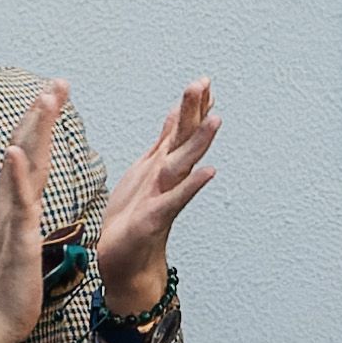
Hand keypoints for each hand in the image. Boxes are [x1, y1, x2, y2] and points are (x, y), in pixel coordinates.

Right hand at [0, 82, 66, 342]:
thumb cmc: (10, 289)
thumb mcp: (23, 244)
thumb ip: (24, 218)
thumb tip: (29, 202)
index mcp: (14, 206)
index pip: (29, 156)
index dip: (41, 125)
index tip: (54, 96)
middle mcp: (8, 205)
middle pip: (24, 149)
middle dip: (41, 114)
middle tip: (56, 82)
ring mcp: (10, 220)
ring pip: (21, 166)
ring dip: (32, 131)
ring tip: (43, 99)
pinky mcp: (16, 239)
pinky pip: (16, 203)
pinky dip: (15, 175)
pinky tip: (15, 151)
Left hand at [97, 78, 218, 315]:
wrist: (125, 261)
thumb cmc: (133, 216)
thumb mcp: (145, 170)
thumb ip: (165, 142)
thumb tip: (177, 113)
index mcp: (161, 164)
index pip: (178, 129)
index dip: (190, 106)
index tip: (204, 81)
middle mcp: (167, 177)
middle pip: (183, 138)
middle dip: (193, 111)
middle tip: (203, 82)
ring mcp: (164, 196)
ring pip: (184, 163)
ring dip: (200, 141)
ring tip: (216, 119)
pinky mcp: (155, 218)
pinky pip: (177, 198)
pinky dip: (193, 185)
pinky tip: (210, 171)